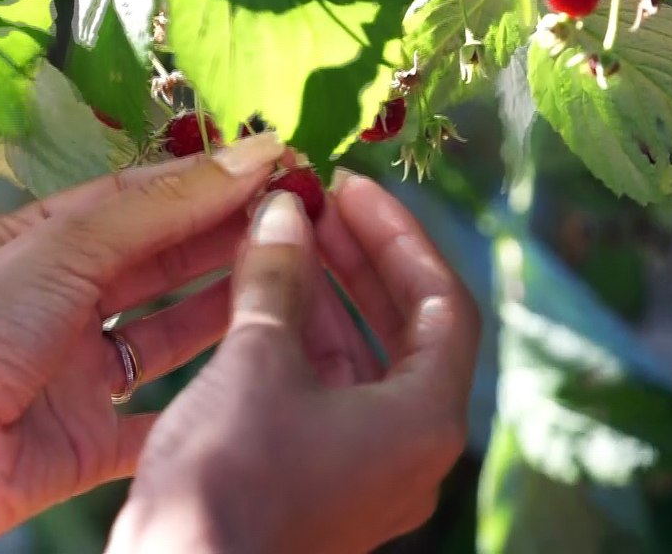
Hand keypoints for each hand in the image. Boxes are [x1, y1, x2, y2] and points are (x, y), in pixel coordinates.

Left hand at [0, 133, 286, 548]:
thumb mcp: (61, 250)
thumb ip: (154, 210)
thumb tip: (240, 158)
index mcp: (24, 247)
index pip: (127, 200)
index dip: (200, 181)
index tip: (273, 163)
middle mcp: (46, 307)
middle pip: (150, 264)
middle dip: (219, 236)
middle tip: (296, 215)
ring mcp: (65, 376)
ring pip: (160, 337)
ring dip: (219, 308)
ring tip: (290, 277)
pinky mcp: (80, 444)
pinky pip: (152, 419)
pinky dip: (196, 402)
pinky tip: (250, 374)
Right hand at [106, 170, 480, 553]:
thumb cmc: (231, 477)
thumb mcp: (257, 360)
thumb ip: (279, 278)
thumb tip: (285, 212)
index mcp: (424, 420)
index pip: (440, 303)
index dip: (397, 236)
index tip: (348, 188)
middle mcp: (409, 449)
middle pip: (406, 331)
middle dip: (360, 261)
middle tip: (315, 206)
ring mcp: (364, 472)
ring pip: (359, 362)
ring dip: (325, 297)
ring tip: (281, 239)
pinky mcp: (318, 483)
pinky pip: (324, 393)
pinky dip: (299, 342)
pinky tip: (257, 301)